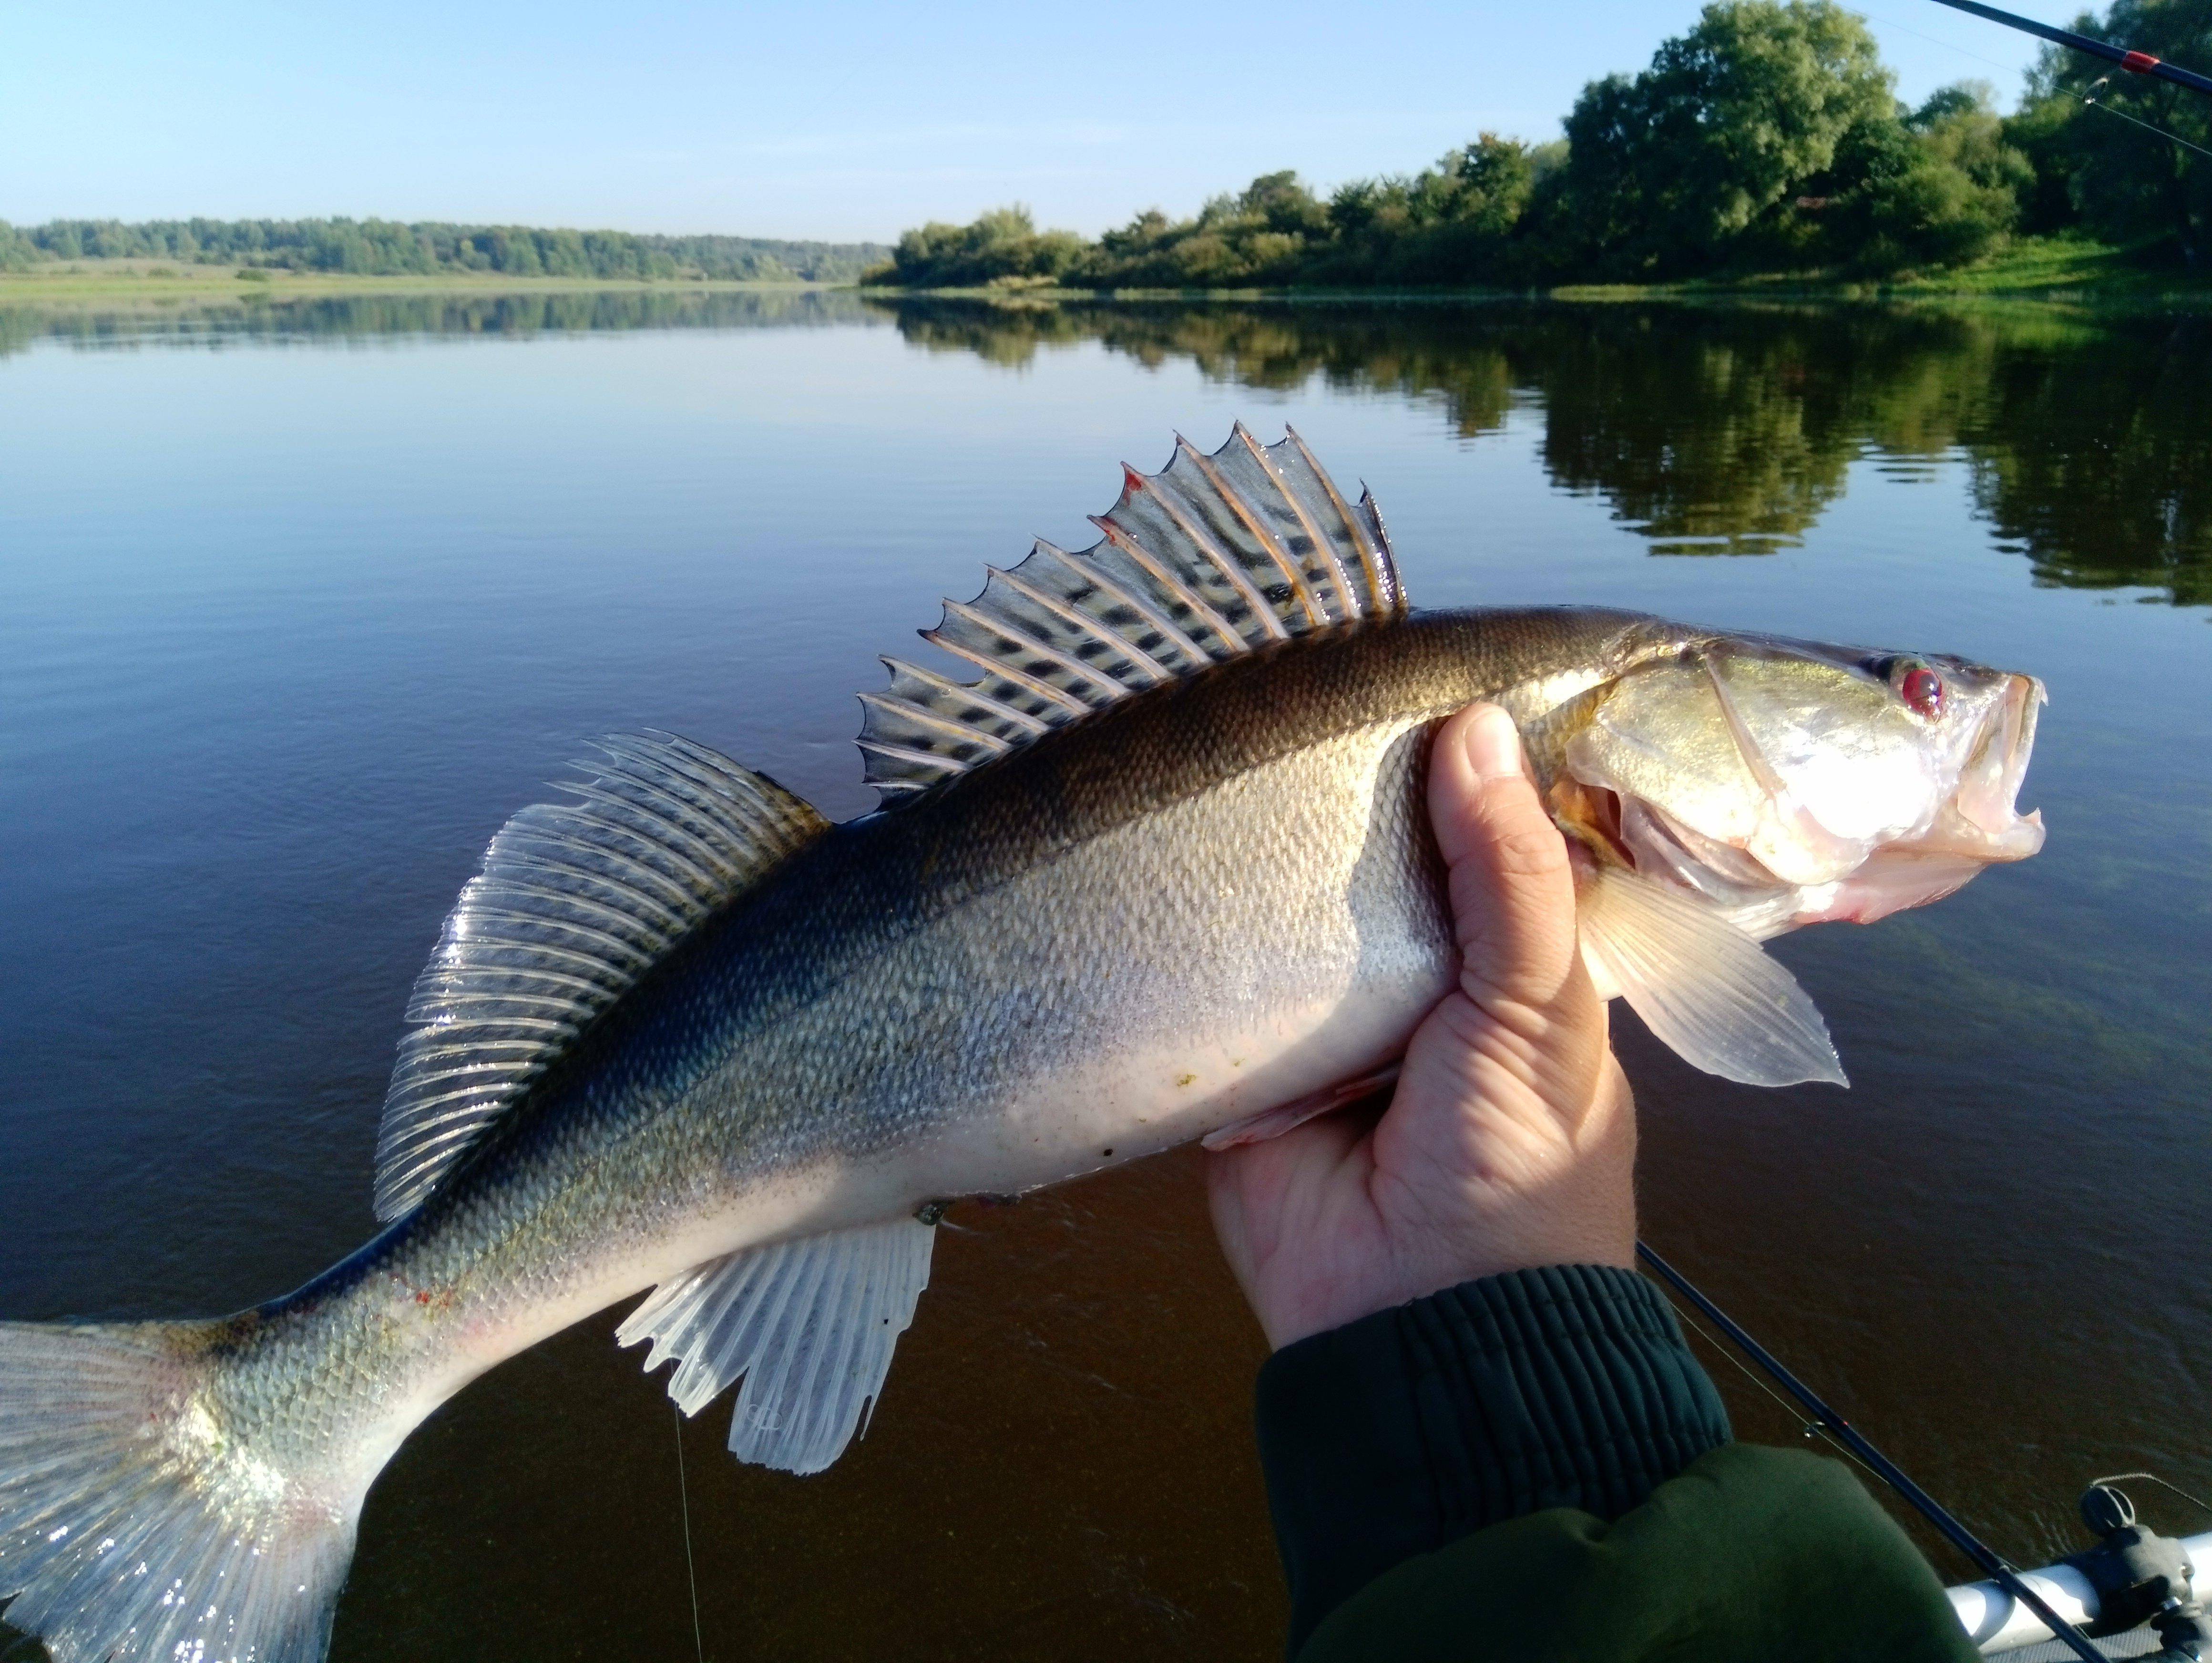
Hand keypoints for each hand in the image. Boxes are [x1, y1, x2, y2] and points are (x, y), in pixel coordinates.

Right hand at [1207, 703, 1636, 1349]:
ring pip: (1295, 918)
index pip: (1487, 847)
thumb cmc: (1518, 1160)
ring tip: (1223, 751)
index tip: (1416, 673)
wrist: (1417, 1320)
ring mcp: (1331, 1024)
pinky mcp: (1248, 1065)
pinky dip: (1197, 941)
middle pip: (1379, 870)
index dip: (1461, 773)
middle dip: (1345, 809)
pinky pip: (1217, 985)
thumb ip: (1512, 873)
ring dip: (1270, 867)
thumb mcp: (1544, 1005)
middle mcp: (1424, 986)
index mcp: (1516, 969)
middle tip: (1293, 699)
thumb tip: (1469, 725)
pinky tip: (1168, 850)